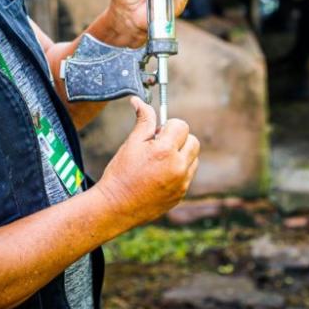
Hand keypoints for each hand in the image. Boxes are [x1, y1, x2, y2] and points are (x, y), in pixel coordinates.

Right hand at [94, 97, 199, 228]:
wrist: (115, 208)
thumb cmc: (121, 173)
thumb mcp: (131, 143)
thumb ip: (143, 121)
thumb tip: (139, 100)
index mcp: (165, 151)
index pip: (181, 126)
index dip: (168, 126)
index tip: (157, 134)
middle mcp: (178, 167)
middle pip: (193, 141)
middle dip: (179, 139)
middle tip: (159, 146)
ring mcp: (181, 183)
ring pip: (193, 159)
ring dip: (181, 155)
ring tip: (159, 162)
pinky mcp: (181, 195)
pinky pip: (188, 176)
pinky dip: (178, 172)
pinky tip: (159, 176)